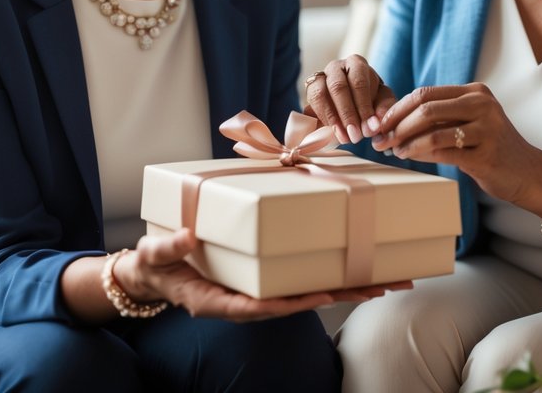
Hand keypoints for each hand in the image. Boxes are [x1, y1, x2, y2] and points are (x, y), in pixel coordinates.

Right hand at [122, 229, 409, 320]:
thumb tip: (187, 236)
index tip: (324, 297)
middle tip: (386, 284)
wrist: (154, 270)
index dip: (295, 302)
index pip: (264, 305)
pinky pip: (301, 276)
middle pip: (302, 299)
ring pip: (310, 290)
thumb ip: (168, 247)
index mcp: (221, 300)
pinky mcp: (266, 274)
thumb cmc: (154, 263)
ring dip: (348, 284)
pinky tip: (356, 266)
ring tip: (388, 277)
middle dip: (344, 293)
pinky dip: (329, 271)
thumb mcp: (153, 254)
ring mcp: (260, 287)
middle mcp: (248, 298)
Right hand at [302, 54, 396, 144]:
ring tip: (343, 138)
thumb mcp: (383, 100)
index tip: (369, 128)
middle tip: (356, 136)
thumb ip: (383, 109)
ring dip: (332, 119)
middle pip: (338, 87)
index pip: (358, 82)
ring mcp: (319, 78)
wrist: (354, 100)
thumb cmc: (371, 97)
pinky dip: (321, 121)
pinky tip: (332, 133)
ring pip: (320, 95)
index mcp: (356, 64)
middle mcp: (335, 67)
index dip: (363, 107)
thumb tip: (375, 125)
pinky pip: (309, 105)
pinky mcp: (309, 94)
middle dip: (347, 114)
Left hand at [370, 83, 541, 205]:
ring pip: (432, 130)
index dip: (397, 108)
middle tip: (379, 139)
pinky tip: (409, 157)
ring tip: (393, 150)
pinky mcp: (486, 154)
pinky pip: (442, 152)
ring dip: (405, 141)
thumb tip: (394, 122)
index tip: (380, 123)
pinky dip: (420, 154)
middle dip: (396, 124)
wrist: (530, 175)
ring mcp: (486, 129)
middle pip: (425, 107)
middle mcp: (483, 105)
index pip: (426, 94)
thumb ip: (441, 119)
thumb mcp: (470, 125)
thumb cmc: (492, 149)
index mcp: (476, 92)